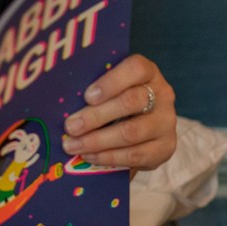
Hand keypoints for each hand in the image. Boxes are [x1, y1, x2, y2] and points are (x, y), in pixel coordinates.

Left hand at [60, 53, 175, 170]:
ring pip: (132, 132)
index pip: (136, 69)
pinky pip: (136, 154)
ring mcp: (166, 122)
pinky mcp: (165, 147)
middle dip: (96, 116)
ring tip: (73, 145)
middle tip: (70, 126)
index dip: (111, 81)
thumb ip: (94, 91)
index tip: (87, 96)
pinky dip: (109, 156)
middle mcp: (162, 94)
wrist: (144, 130)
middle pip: (131, 102)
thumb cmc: (117, 102)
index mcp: (148, 72)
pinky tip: (89, 155)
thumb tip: (60, 99)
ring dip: (98, 140)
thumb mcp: (110, 90)